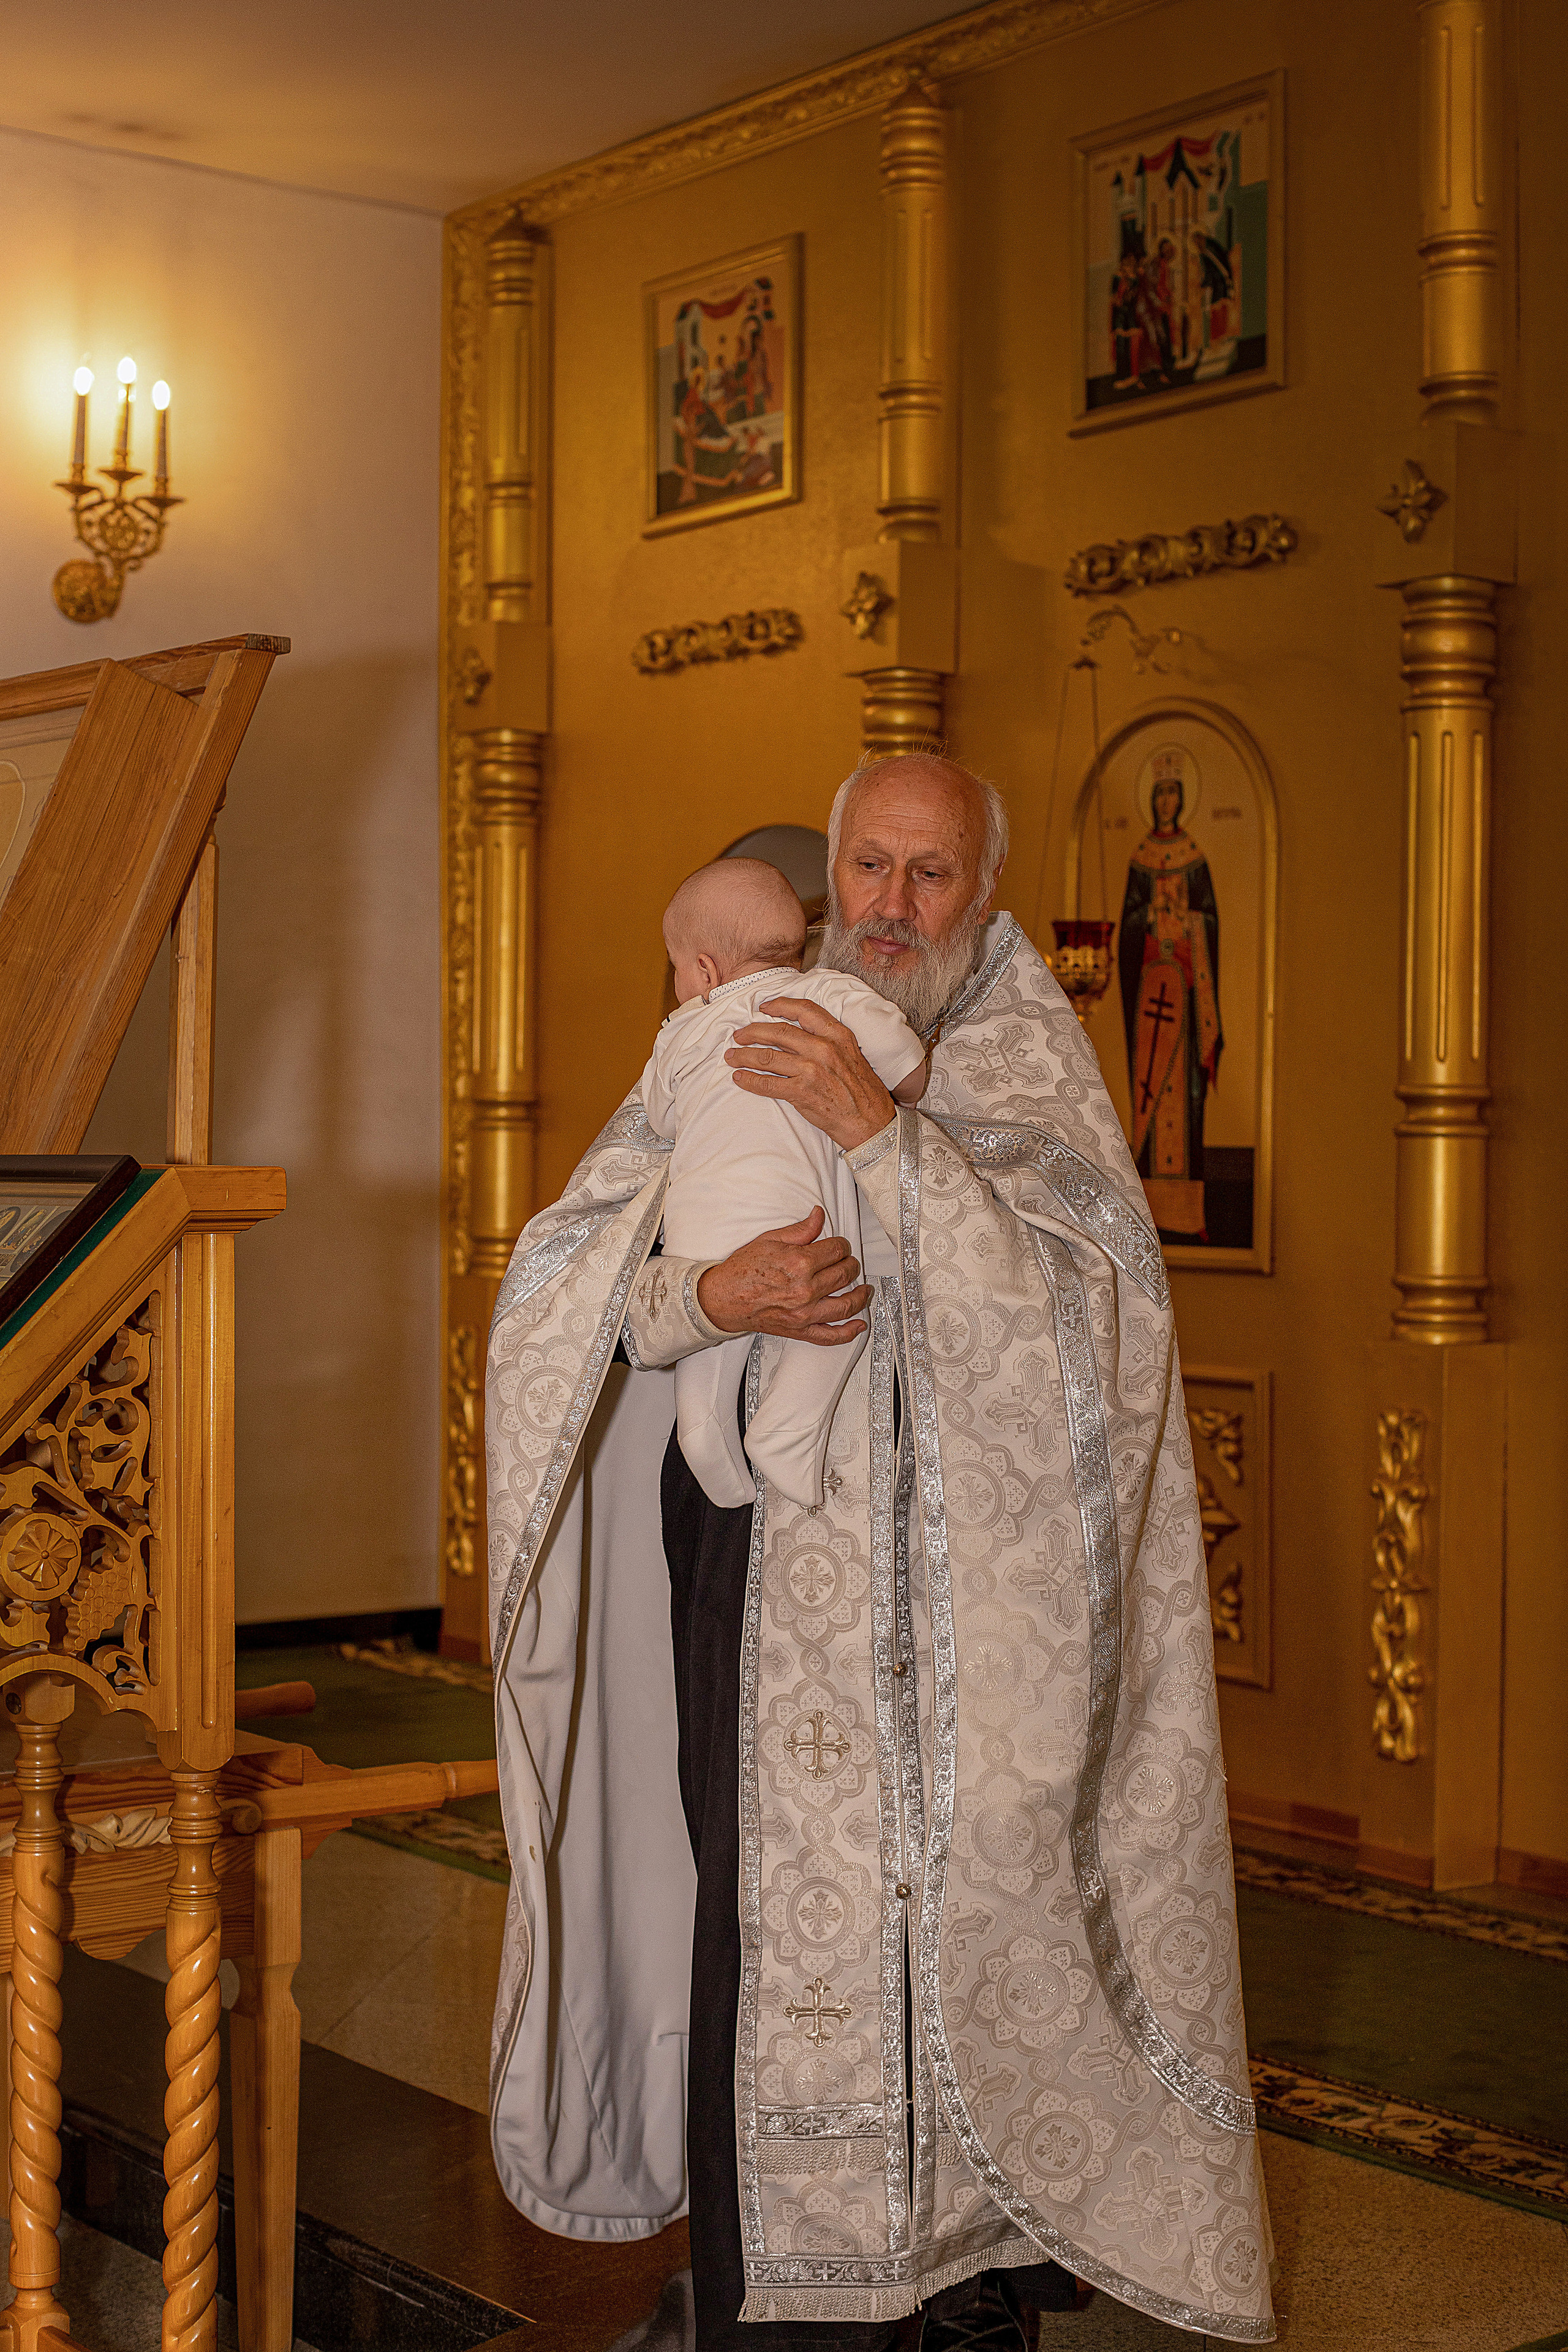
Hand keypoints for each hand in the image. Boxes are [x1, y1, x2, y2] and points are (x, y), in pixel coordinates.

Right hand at [696, 1208, 870, 1346]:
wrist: (722, 1298)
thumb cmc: (742, 1270)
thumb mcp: (770, 1240)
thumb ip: (800, 1230)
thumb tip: (819, 1216)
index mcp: (799, 1263)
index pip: (836, 1250)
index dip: (841, 1244)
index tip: (839, 1245)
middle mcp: (805, 1289)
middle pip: (845, 1274)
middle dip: (851, 1264)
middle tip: (848, 1262)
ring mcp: (804, 1313)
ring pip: (846, 1304)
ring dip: (860, 1295)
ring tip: (864, 1289)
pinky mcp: (800, 1330)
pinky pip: (831, 1335)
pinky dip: (849, 1332)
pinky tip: (860, 1324)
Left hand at [725, 996, 895, 1150]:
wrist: (873, 1124)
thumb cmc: (863, 1092)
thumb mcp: (852, 1055)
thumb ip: (829, 1042)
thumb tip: (798, 1036)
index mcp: (838, 1035)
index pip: (804, 1010)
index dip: (780, 1005)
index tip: (764, 1007)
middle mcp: (824, 1048)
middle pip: (779, 1032)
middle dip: (753, 1032)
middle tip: (738, 1035)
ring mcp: (812, 1070)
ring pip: (768, 1057)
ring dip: (744, 1056)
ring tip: (731, 1057)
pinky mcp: (802, 1092)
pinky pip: (768, 1084)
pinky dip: (750, 1080)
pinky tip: (739, 1078)